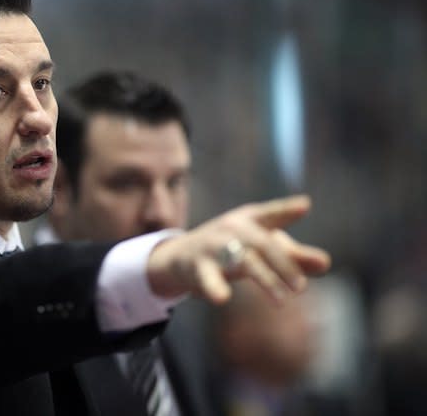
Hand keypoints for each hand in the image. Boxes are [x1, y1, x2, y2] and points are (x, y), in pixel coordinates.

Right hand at [146, 195, 330, 304]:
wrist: (182, 257)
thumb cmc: (231, 249)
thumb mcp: (261, 248)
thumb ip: (293, 256)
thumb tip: (325, 263)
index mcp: (251, 220)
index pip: (271, 214)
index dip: (286, 210)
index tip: (304, 206)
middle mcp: (233, 229)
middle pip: (263, 244)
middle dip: (283, 264)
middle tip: (301, 288)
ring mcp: (214, 247)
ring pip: (243, 261)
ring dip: (265, 279)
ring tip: (282, 302)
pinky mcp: (199, 267)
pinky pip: (208, 278)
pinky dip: (214, 287)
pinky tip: (222, 298)